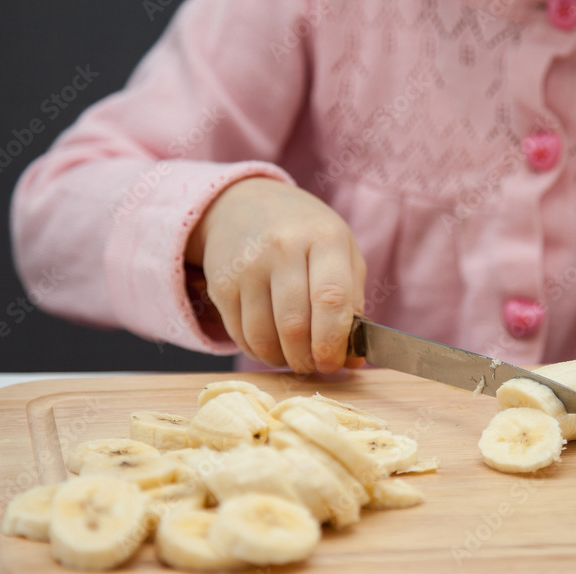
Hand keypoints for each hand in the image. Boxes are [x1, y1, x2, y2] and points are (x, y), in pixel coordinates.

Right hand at [185, 177, 366, 373]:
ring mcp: (248, 266)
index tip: (334, 362)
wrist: (246, 204)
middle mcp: (282, 248)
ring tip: (295, 358)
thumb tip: (353, 357)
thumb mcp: (342, 251)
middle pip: (294, 324)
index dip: (333, 340)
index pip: (331, 298)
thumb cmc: (306, 234)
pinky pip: (240, 335)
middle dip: (307, 358)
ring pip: (264, 336)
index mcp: (324, 238)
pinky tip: (272, 347)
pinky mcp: (222, 284)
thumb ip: (353, 301)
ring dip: (282, 360)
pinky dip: (259, 352)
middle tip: (315, 366)